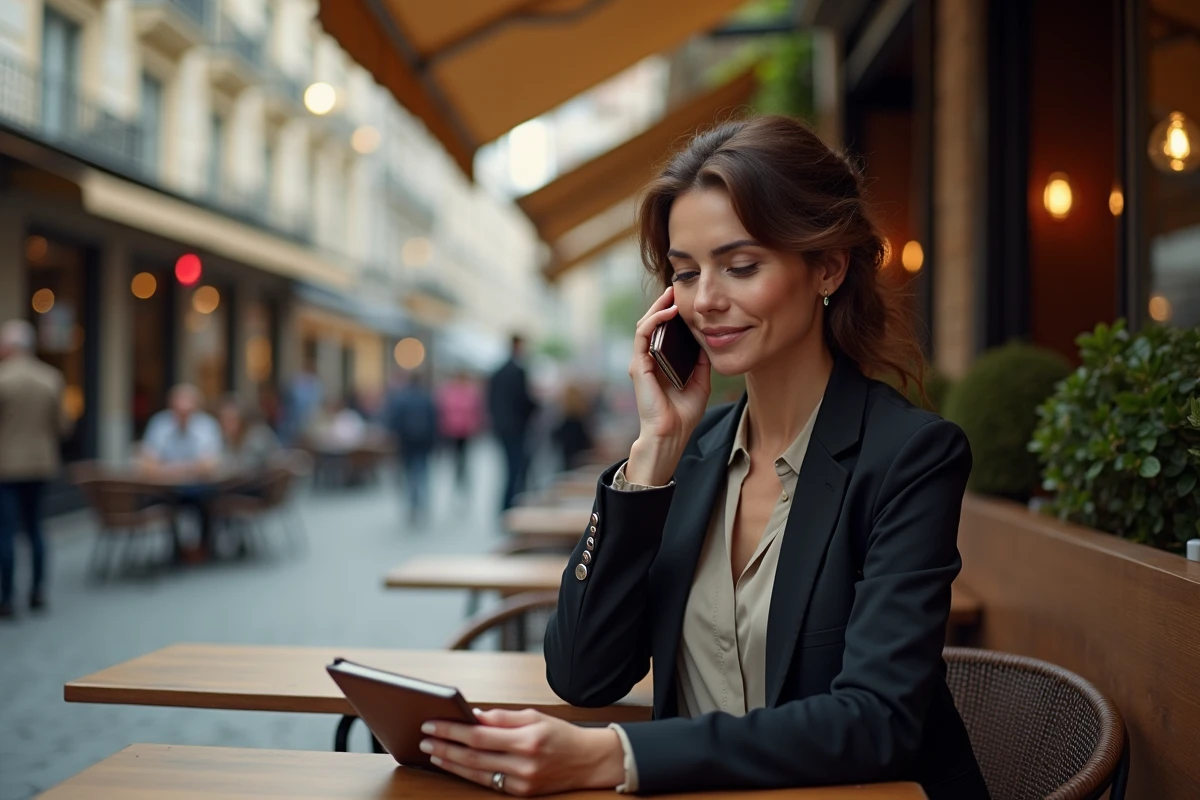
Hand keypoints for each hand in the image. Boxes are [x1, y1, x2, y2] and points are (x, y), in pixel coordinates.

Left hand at [420, 709, 624, 795]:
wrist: (588, 761)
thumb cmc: (560, 734)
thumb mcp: (534, 716)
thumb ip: (502, 717)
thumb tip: (473, 716)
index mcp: (527, 739)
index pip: (479, 736)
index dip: (452, 730)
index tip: (432, 723)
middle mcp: (524, 763)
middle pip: (473, 757)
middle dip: (444, 746)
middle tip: (424, 737)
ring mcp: (522, 782)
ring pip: (476, 773)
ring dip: (451, 762)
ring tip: (433, 751)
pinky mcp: (521, 794)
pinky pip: (488, 783)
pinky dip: (468, 774)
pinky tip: (454, 764)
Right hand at [627, 285, 710, 482]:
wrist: (672, 434)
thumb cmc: (683, 412)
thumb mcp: (700, 380)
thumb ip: (700, 360)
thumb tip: (706, 338)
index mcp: (662, 362)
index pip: (664, 331)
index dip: (672, 313)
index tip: (686, 299)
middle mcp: (649, 359)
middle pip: (653, 323)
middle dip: (664, 304)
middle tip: (677, 288)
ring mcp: (641, 361)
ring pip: (645, 325)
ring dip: (658, 307)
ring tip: (672, 294)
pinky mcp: (638, 365)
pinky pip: (643, 335)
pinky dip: (654, 320)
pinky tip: (669, 312)